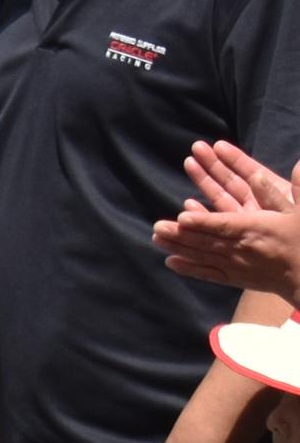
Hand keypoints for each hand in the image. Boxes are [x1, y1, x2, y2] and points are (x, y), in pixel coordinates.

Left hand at [155, 137, 299, 295]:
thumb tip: (298, 164)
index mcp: (257, 230)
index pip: (225, 225)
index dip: (203, 221)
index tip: (182, 218)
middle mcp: (242, 249)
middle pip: (206, 241)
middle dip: (180, 234)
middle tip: (157, 227)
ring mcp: (236, 266)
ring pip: (202, 256)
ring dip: (178, 247)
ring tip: (156, 238)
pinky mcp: (236, 278)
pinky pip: (208, 273)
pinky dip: (188, 268)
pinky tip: (170, 262)